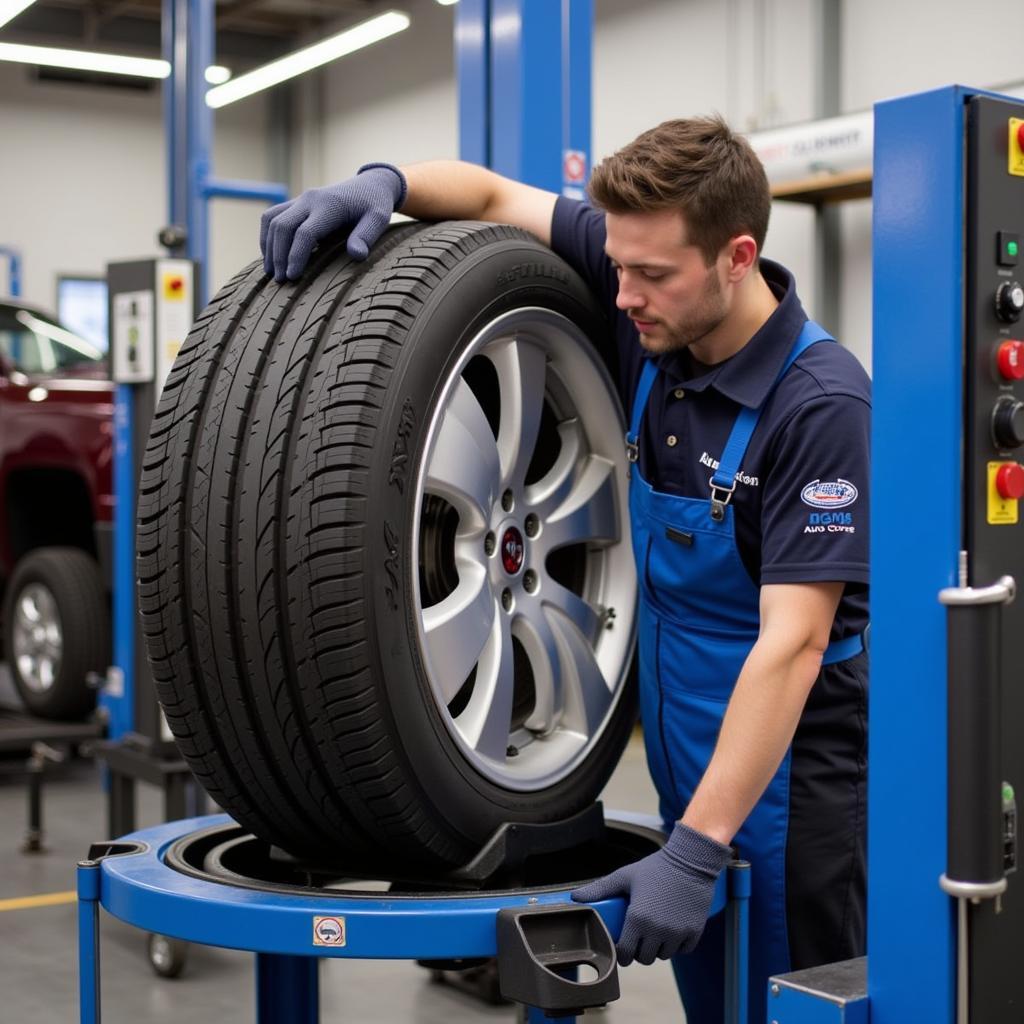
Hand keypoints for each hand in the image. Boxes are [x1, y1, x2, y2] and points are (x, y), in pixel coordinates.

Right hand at [260, 162, 406, 280]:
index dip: (295, 255)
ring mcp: (301, 199)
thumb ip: (366, 236)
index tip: (292, 276)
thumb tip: (356, 256)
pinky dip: (267, 235)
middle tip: (280, 280)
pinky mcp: (296, 203)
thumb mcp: (378, 219)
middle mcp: (310, 199)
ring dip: (268, 246)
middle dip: (278, 255)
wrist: (370, 184)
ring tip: (271, 272)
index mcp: (329, 205)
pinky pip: (272, 216)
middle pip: (282, 226)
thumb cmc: (375, 206)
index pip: (305, 232)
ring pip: (272, 219)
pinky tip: (271, 256)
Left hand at [571, 822, 730, 965]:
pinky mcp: (694, 932)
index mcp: (638, 919)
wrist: (690, 860)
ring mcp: (678, 933)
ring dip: (658, 948)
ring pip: (664, 956)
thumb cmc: (656, 868)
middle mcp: (658, 930)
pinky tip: (672, 930)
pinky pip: (683, 950)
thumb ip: (600, 889)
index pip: (626, 954)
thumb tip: (575, 897)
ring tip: (655, 931)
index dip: (622, 953)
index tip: (623, 946)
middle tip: (638, 937)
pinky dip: (677, 944)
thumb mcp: (625, 876)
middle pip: (645, 958)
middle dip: (640, 951)